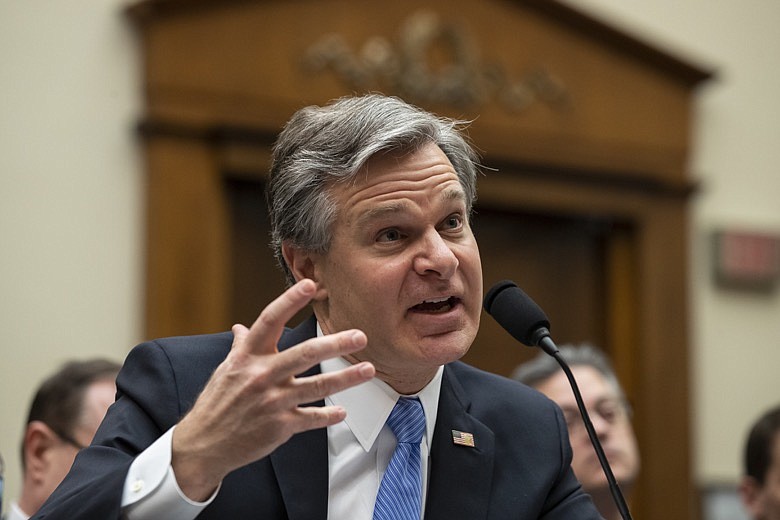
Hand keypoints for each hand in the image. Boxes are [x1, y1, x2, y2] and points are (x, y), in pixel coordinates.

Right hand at [171, 279, 374, 499]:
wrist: (203, 445)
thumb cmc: (217, 403)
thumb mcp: (226, 369)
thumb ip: (240, 347)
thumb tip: (241, 327)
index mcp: (247, 356)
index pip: (270, 320)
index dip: (290, 301)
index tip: (310, 284)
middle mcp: (261, 375)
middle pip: (304, 354)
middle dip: (335, 343)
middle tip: (359, 336)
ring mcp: (272, 401)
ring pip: (317, 387)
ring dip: (346, 379)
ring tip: (369, 370)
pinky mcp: (280, 426)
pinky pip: (312, 418)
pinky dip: (330, 415)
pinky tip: (343, 411)